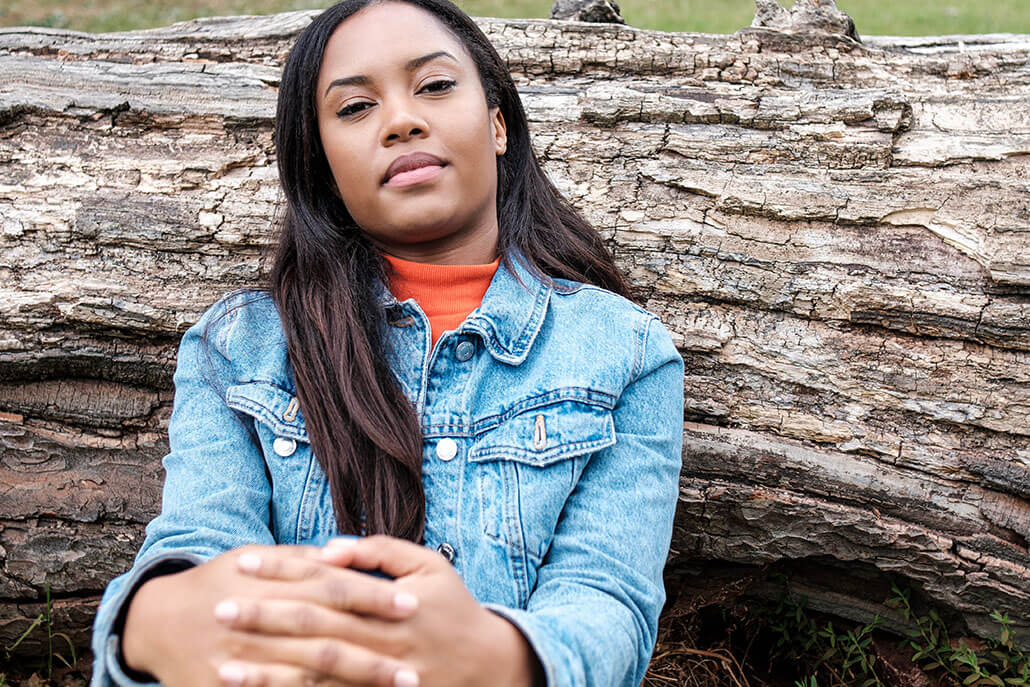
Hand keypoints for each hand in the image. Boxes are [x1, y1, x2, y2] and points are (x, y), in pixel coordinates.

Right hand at [122, 544, 420, 686]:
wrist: (157, 622)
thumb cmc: (216, 583)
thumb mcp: (252, 558)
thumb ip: (299, 559)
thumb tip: (344, 553)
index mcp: (268, 585)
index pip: (332, 589)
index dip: (373, 597)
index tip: (412, 604)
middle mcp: (257, 624)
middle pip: (326, 637)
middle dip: (372, 653)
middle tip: (415, 664)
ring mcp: (243, 662)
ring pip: (308, 677)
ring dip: (354, 684)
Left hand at [219, 535, 540, 686]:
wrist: (487, 667)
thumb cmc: (453, 609)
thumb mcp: (429, 566)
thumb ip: (380, 552)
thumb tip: (329, 548)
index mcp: (390, 601)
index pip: (325, 582)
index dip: (283, 571)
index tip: (243, 563)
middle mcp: (380, 640)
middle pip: (313, 628)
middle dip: (264, 618)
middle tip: (220, 608)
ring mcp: (376, 678)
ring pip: (314, 676)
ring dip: (267, 671)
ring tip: (224, 664)